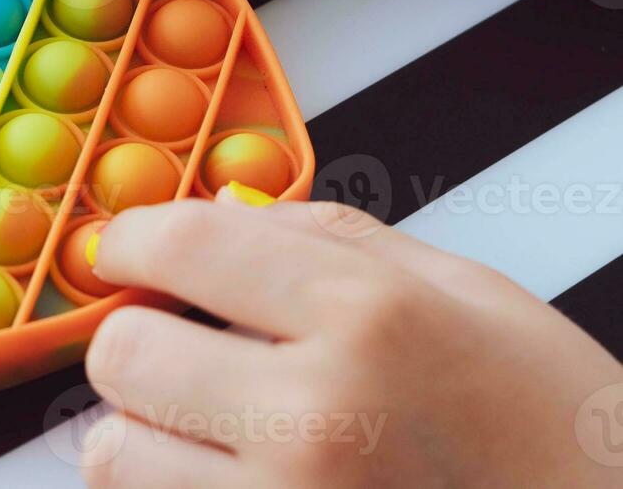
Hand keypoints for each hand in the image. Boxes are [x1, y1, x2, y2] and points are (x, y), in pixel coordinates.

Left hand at [79, 194, 622, 486]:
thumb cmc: (556, 432)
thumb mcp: (469, 293)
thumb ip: (332, 239)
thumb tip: (228, 212)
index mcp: (368, 317)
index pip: (182, 245)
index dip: (128, 239)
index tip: (121, 249)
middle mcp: (318, 416)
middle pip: (123, 354)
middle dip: (137, 341)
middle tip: (174, 345)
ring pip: (117, 454)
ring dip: (146, 432)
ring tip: (212, 427)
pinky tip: (238, 476)